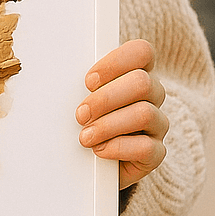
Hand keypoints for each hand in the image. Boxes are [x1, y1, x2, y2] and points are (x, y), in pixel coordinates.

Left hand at [76, 39, 167, 189]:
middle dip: (105, 99)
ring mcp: (157, 124)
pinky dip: (118, 148)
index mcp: (136, 73)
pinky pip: (146, 147)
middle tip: (81, 114)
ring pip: (144, 114)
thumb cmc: (87, 122)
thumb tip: (57, 76)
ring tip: (85, 137)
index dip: (116, 62)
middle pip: (142, 83)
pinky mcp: (156, 152)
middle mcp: (152, 96)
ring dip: (108, 125)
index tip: (89, 81)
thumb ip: (81, 85)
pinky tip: (100, 150)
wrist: (92, 163)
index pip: (142, 52)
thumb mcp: (81, 97)